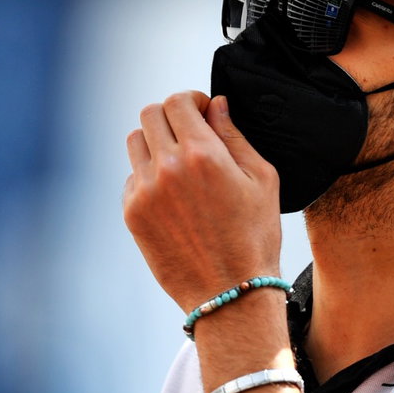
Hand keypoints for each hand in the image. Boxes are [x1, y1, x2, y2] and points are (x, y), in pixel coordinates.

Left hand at [123, 91, 281, 310]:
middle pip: (150, 114)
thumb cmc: (254, 237)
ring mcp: (145, 192)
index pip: (178, 101)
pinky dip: (149, 176)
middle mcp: (167, 168)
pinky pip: (132, 178)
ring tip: (178, 162)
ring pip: (135, 142)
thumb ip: (234, 136)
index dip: (192, 100)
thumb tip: (216, 105)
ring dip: (155, 142)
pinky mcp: (133, 214)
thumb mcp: (261, 179)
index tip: (203, 112)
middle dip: (171, 116)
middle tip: (189, 133)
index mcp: (202, 154)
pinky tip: (173, 196)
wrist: (230, 292)